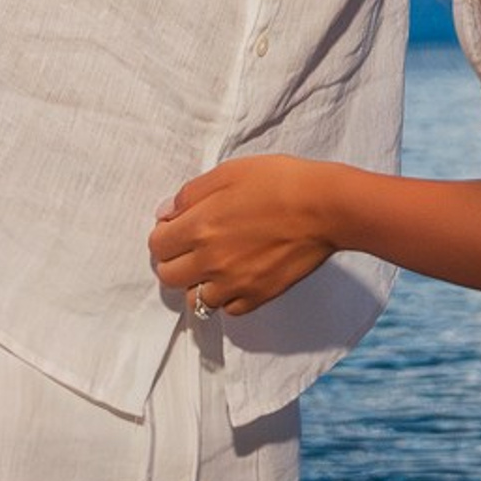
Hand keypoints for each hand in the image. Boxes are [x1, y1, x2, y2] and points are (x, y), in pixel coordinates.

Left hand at [147, 155, 336, 317]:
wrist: (323, 207)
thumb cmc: (278, 181)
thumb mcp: (229, 172)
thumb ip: (191, 194)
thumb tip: (166, 213)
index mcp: (199, 227)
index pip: (157, 246)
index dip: (163, 234)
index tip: (176, 225)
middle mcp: (210, 261)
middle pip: (168, 276)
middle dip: (173, 260)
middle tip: (191, 244)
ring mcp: (234, 284)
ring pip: (194, 299)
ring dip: (198, 282)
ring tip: (214, 262)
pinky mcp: (257, 297)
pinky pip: (228, 309)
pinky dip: (226, 296)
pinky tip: (237, 275)